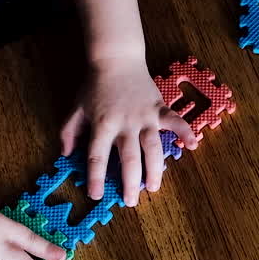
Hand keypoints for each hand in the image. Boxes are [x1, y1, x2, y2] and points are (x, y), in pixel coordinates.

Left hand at [59, 57, 197, 205]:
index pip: (97, 156)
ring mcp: (145, 116)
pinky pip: (175, 121)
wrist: (116, 58)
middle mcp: (125, 124)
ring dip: (154, 169)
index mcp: (103, 124)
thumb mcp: (76, 107)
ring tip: (153, 187)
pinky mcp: (159, 108)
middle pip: (129, 158)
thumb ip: (69, 131)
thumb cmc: (95, 84)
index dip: (96, 177)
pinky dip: (185, 132)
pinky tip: (192, 145)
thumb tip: (66, 154)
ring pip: (152, 147)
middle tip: (131, 201)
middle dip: (130, 182)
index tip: (96, 195)